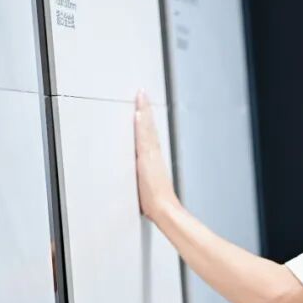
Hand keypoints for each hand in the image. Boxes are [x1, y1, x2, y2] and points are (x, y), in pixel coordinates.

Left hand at [134, 89, 176, 220]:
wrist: (164, 208)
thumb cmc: (156, 202)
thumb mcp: (150, 187)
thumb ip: (145, 180)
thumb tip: (141, 181)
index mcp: (153, 159)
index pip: (149, 135)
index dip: (146, 120)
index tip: (142, 107)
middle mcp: (153, 154)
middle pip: (148, 127)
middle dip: (145, 110)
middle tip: (142, 93)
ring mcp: (150, 155)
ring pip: (146, 129)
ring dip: (143, 112)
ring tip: (140, 97)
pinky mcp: (147, 159)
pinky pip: (143, 137)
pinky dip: (142, 124)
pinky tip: (138, 114)